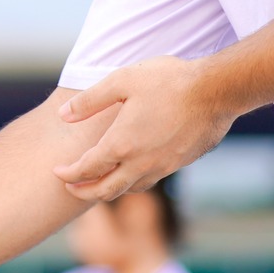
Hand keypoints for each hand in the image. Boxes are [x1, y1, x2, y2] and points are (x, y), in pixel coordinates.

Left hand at [53, 55, 233, 200]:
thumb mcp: (122, 81)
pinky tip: (131, 172)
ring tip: (98, 183)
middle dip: (84, 191)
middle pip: (105, 190)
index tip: (57, 171)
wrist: (216, 91)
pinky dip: (132, 183)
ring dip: (108, 190)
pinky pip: (149, 181)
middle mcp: (140, 163)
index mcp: (121, 144)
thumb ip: (89, 100)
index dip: (68, 174)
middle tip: (70, 187)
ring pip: (129, 189)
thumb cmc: (168, 81)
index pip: (87, 169)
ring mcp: (162, 167)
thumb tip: (62, 115)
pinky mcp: (179, 163)